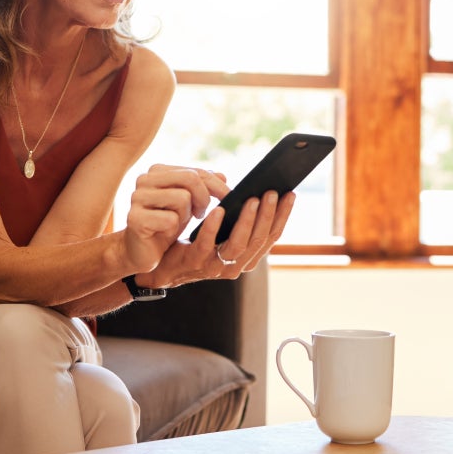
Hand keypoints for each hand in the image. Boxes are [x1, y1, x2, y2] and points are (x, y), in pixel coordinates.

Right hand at [121, 165, 227, 272]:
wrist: (141, 250)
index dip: (216, 185)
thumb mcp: (187, 204)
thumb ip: (202, 188)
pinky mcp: (135, 218)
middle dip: (203, 198)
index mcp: (157, 171)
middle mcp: (144, 179)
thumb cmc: (165, 225)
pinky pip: (170, 219)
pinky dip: (172, 228)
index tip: (229, 198)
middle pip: (190, 179)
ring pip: (182, 198)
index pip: (195, 171)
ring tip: (177, 222)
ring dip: (185, 215)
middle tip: (201, 214)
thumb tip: (223, 176)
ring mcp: (137, 197)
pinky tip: (164, 232)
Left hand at [140, 189, 295, 287]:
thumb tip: (255, 187)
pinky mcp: (196, 261)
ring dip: (247, 220)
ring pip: (239, 244)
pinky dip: (214, 227)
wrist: (162, 260)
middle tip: (272, 192)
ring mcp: (217, 266)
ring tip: (252, 199)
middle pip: (259, 240)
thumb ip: (239, 214)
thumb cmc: (195, 240)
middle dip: (268, 214)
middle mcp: (236, 265)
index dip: (283, 215)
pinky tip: (219, 210)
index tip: (290, 194)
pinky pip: (207, 244)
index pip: (271, 236)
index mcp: (247, 257)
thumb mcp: (222, 228)